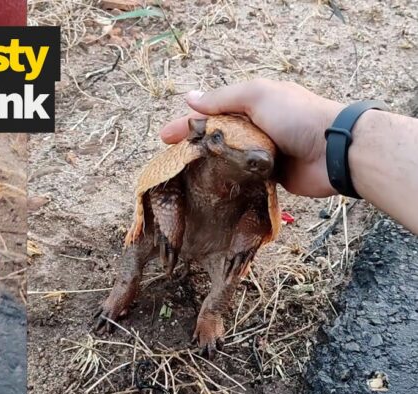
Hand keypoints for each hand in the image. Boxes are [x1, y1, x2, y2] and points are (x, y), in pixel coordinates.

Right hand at [160, 79, 344, 197]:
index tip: (164, 138)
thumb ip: (222, 99)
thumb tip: (189, 98)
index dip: (186, 125)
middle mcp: (254, 129)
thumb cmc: (296, 117)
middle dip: (191, 149)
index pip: (210, 114)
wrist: (334, 151)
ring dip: (206, 169)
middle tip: (170, 163)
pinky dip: (226, 184)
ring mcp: (261, 155)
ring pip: (226, 161)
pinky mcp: (268, 178)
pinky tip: (207, 192)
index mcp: (251, 106)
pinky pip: (241, 181)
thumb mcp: (257, 96)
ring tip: (182, 181)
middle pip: (215, 139)